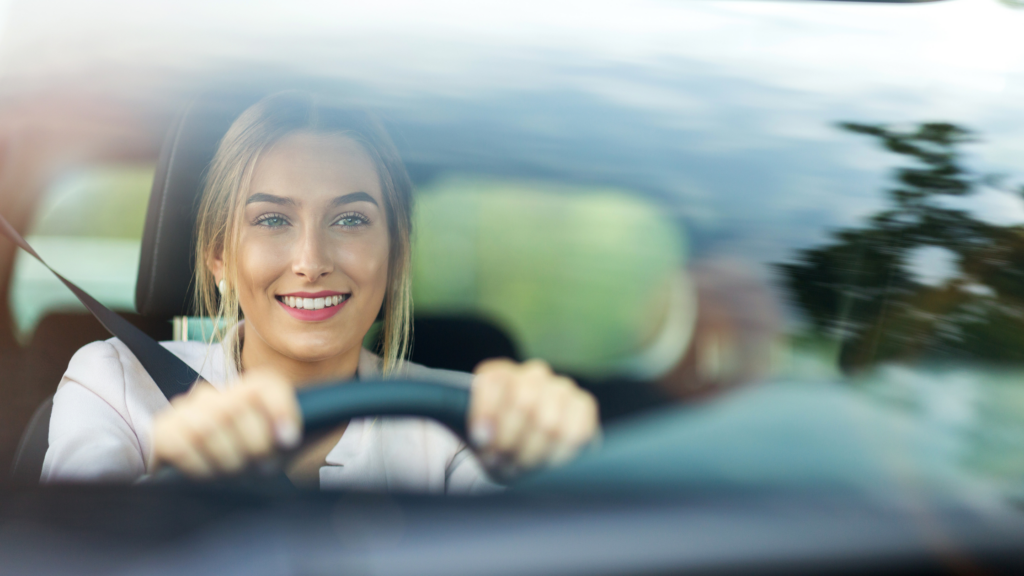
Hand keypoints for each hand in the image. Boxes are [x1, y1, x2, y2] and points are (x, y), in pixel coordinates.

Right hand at [150, 370, 301, 477]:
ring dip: (226, 459)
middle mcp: (216, 395)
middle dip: (252, 445)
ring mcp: (186, 411)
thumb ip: (302, 433)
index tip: (288, 441)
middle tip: (256, 468)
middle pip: (237, 406)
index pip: (266, 385)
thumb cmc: (244, 466)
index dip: (280, 408)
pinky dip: (199, 466)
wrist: (194, 482)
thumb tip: (338, 417)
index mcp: (248, 395)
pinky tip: (205, 475)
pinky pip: (183, 444)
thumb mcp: (276, 451)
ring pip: (210, 425)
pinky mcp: (163, 432)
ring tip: (231, 474)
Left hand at [469, 359, 599, 479]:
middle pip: (524, 402)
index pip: (493, 382)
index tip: (482, 440)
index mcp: (499, 375)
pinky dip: (560, 455)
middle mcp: (532, 374)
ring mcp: (561, 387)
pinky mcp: (584, 404)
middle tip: (505, 461)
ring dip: (535, 453)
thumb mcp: (481, 442)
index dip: (487, 412)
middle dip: (512, 441)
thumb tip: (485, 436)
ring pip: (550, 423)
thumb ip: (480, 435)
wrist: (529, 455)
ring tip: (524, 465)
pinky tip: (549, 463)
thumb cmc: (500, 445)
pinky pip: (576, 432)